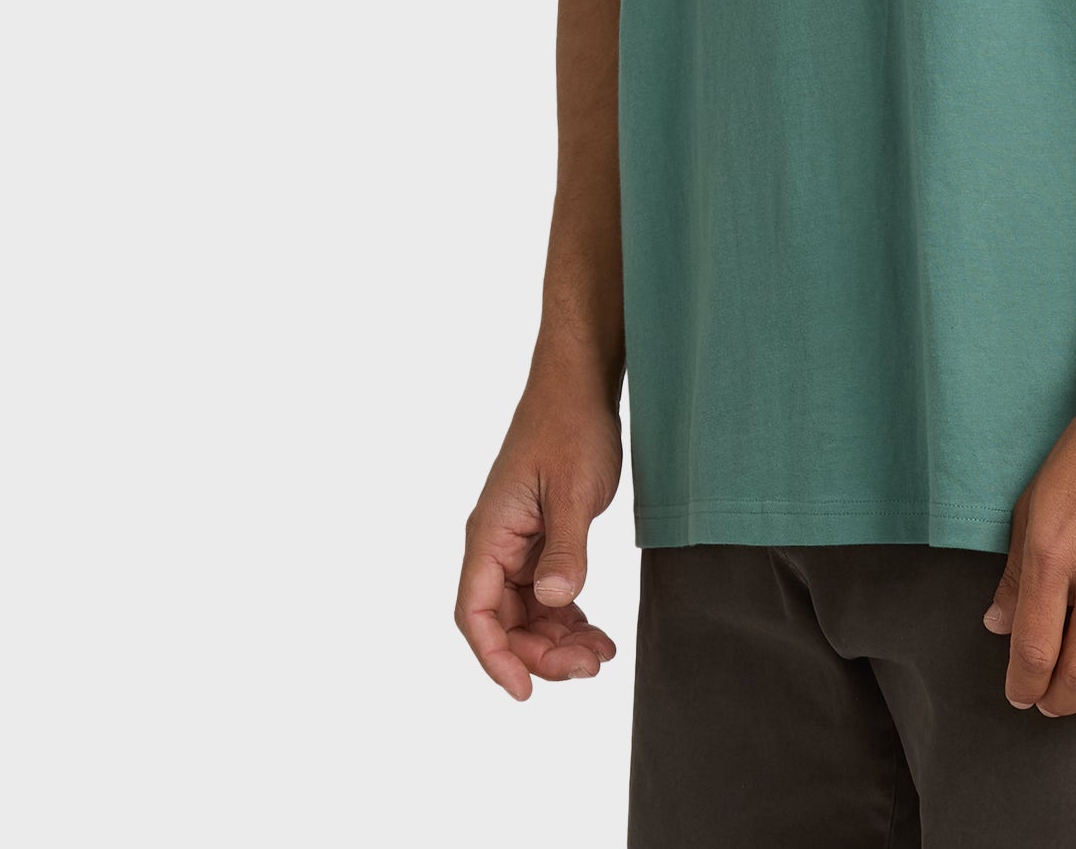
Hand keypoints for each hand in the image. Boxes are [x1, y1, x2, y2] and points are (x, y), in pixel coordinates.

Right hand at [456, 372, 623, 699]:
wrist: (580, 385)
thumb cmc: (570, 427)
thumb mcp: (574, 490)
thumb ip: (566, 548)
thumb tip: (555, 601)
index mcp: (489, 534)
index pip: (476, 612)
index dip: (496, 657)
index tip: (525, 691)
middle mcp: (496, 544)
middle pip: (504, 621)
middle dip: (542, 653)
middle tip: (589, 667)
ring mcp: (518, 544)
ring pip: (527, 613)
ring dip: (558, 640)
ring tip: (600, 655)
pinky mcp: (540, 539)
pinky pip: (545, 593)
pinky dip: (568, 616)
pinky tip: (596, 631)